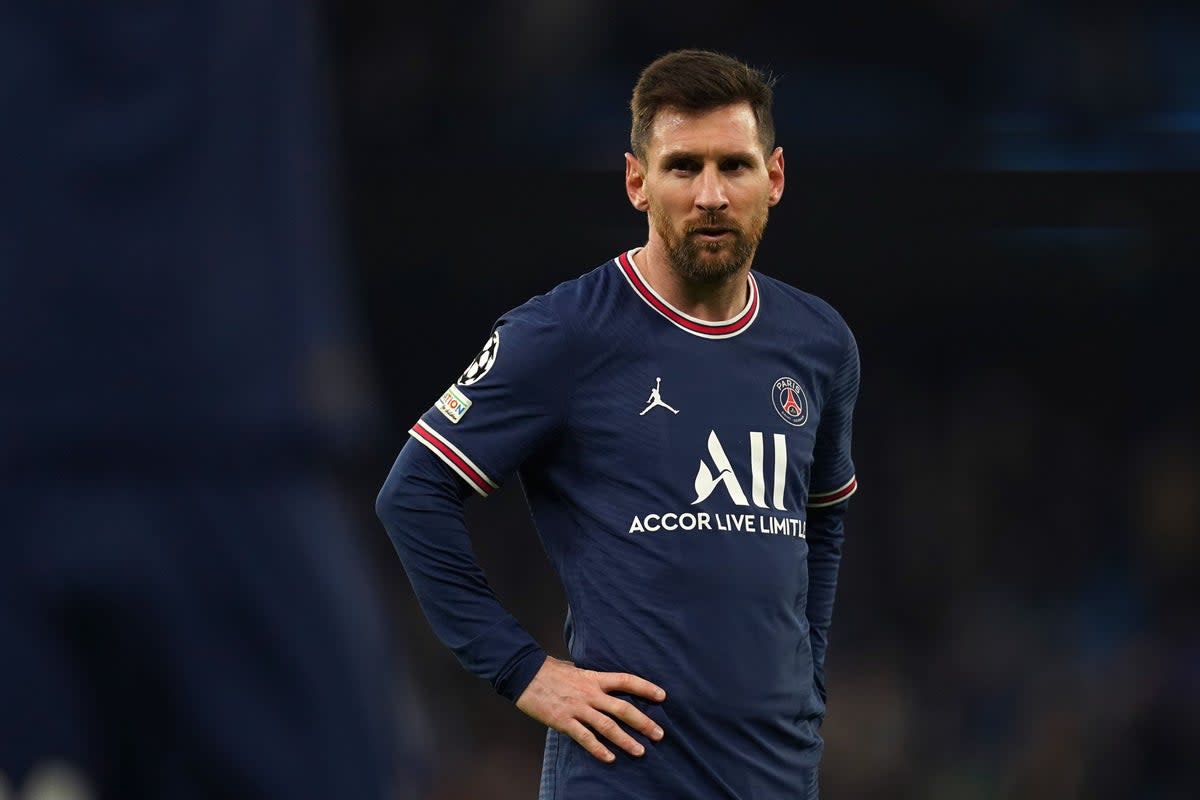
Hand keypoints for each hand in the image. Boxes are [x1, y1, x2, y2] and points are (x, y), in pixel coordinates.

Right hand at [516, 655, 665, 762]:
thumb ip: (591, 679)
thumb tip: (604, 684)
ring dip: (626, 740)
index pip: (626, 680)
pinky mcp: (564, 721)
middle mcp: (590, 693)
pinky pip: (585, 738)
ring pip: (608, 726)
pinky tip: (610, 758)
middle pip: (623, 708)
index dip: (645, 688)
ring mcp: (578, 708)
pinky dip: (598, 749)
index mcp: (594, 678)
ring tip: (640, 751)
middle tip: (659, 734)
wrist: (525, 674)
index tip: (662, 696)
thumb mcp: (576, 669)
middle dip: (643, 722)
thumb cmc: (550, 671)